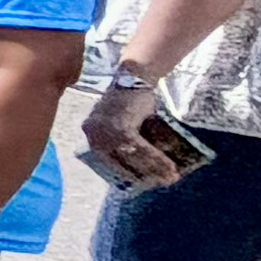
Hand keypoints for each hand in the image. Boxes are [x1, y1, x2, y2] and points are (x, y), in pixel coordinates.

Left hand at [79, 77, 194, 191]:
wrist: (134, 77)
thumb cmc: (130, 100)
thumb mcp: (120, 121)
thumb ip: (123, 141)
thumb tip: (139, 166)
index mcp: (90, 132)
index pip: (108, 161)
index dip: (128, 174)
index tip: (143, 183)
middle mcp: (94, 133)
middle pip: (121, 162)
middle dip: (144, 175)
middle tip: (161, 183)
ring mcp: (106, 131)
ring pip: (133, 158)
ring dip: (155, 169)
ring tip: (170, 178)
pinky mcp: (123, 127)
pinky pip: (142, 149)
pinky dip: (158, 159)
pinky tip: (170, 167)